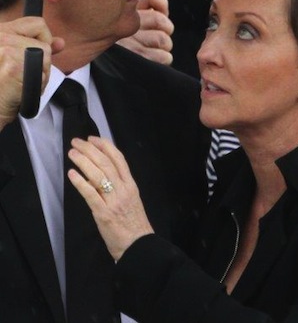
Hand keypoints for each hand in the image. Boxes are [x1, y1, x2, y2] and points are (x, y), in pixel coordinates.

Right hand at [0, 17, 63, 129]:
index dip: (43, 39)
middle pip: (44, 41)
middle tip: (23, 74)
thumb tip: (60, 42)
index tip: (38, 54)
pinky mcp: (14, 64)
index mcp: (0, 31)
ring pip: (45, 56)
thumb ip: (37, 46)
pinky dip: (38, 84)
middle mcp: (1, 36)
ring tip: (20, 83)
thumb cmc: (0, 89)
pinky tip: (22, 89)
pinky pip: (42, 70)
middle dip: (42, 61)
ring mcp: (7, 48)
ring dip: (40, 74)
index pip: (36, 23)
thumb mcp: (14, 60)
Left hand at [67, 136, 153, 260]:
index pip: (119, 158)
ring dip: (83, 161)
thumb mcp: (131, 199)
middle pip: (106, 163)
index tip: (92, 138)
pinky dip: (80, 183)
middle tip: (76, 142)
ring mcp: (114, 201)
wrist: (139, 246)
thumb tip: (98, 174)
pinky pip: (90, 194)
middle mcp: (123, 189)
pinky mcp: (104, 213)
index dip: (105, 146)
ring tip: (72, 153)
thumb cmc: (134, 224)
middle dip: (90, 150)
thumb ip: (119, 186)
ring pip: (98, 175)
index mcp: (131, 185)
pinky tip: (72, 174)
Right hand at [118, 0, 173, 64]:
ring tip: (154, 47)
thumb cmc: (115, 37)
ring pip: (164, 40)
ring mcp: (132, 43)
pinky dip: (163, 58)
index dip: (162, 4)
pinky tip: (154, 57)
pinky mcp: (137, 59)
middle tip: (158, 33)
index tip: (162, 12)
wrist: (97, 58)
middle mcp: (127, 24)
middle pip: (161, 21)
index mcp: (125, 10)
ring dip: (164, 45)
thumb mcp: (124, 14)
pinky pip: (164, 56)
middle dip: (165, 28)